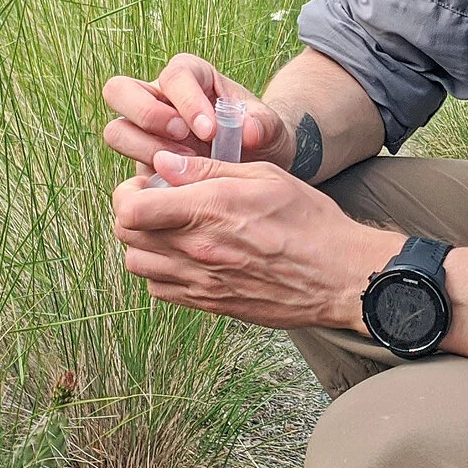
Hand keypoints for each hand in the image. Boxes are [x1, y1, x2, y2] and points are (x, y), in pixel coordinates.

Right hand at [102, 52, 287, 173]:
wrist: (258, 164)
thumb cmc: (259, 135)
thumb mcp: (270, 128)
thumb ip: (263, 125)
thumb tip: (248, 132)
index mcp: (189, 76)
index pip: (174, 75)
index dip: (187, 100)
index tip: (210, 131)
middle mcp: (158, 98)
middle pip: (118, 90)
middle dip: (146, 114)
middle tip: (181, 138)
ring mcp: (144, 131)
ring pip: (116, 130)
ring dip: (144, 149)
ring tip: (183, 168)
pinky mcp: (142, 162)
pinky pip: (127, 167)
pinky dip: (147, 181)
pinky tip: (177, 190)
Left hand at [112, 151, 397, 330]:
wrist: (340, 276)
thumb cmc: (309, 221)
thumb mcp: (264, 176)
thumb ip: (208, 169)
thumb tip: (163, 163)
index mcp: (210, 210)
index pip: (131, 208)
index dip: (128, 192)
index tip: (148, 184)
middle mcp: (199, 248)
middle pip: (127, 235)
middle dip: (133, 214)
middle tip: (157, 203)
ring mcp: (202, 281)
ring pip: (137, 264)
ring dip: (145, 243)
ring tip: (171, 230)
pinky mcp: (211, 303)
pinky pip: (160, 290)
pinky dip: (161, 271)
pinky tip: (186, 255)